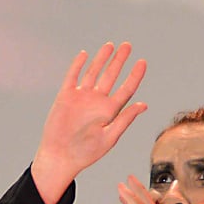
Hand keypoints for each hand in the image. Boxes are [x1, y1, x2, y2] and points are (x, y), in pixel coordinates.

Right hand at [30, 43, 148, 203]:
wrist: (60, 157)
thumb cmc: (86, 153)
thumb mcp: (109, 137)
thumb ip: (125, 119)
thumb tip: (143, 104)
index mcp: (110, 111)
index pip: (126, 88)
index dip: (135, 75)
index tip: (142, 62)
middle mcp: (97, 101)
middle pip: (111, 76)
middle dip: (119, 61)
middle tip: (127, 46)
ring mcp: (81, 97)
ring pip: (93, 72)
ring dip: (101, 59)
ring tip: (110, 46)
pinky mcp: (65, 96)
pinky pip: (72, 76)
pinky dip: (78, 65)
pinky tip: (85, 54)